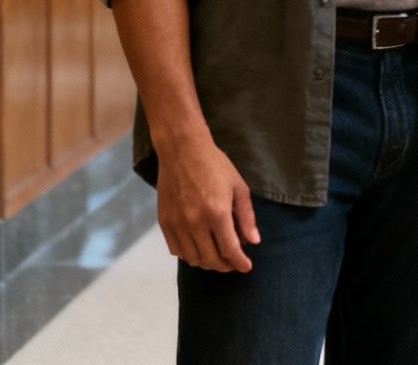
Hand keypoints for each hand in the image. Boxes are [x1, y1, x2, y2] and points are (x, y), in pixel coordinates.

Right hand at [155, 133, 258, 272]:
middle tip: (233, 263)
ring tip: (217, 256)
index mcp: (217, 213)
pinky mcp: (164, 222)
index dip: (240, 263)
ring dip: (207, 262)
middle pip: (211, 259)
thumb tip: (253, 242)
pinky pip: (176, 249)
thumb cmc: (215, 166)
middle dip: (225, 266)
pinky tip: (198, 247)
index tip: (246, 267)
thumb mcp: (238, 187)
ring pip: (192, 258)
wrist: (182, 150)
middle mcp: (195, 223)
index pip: (230, 250)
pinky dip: (189, 254)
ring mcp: (177, 223)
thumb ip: (246, 217)